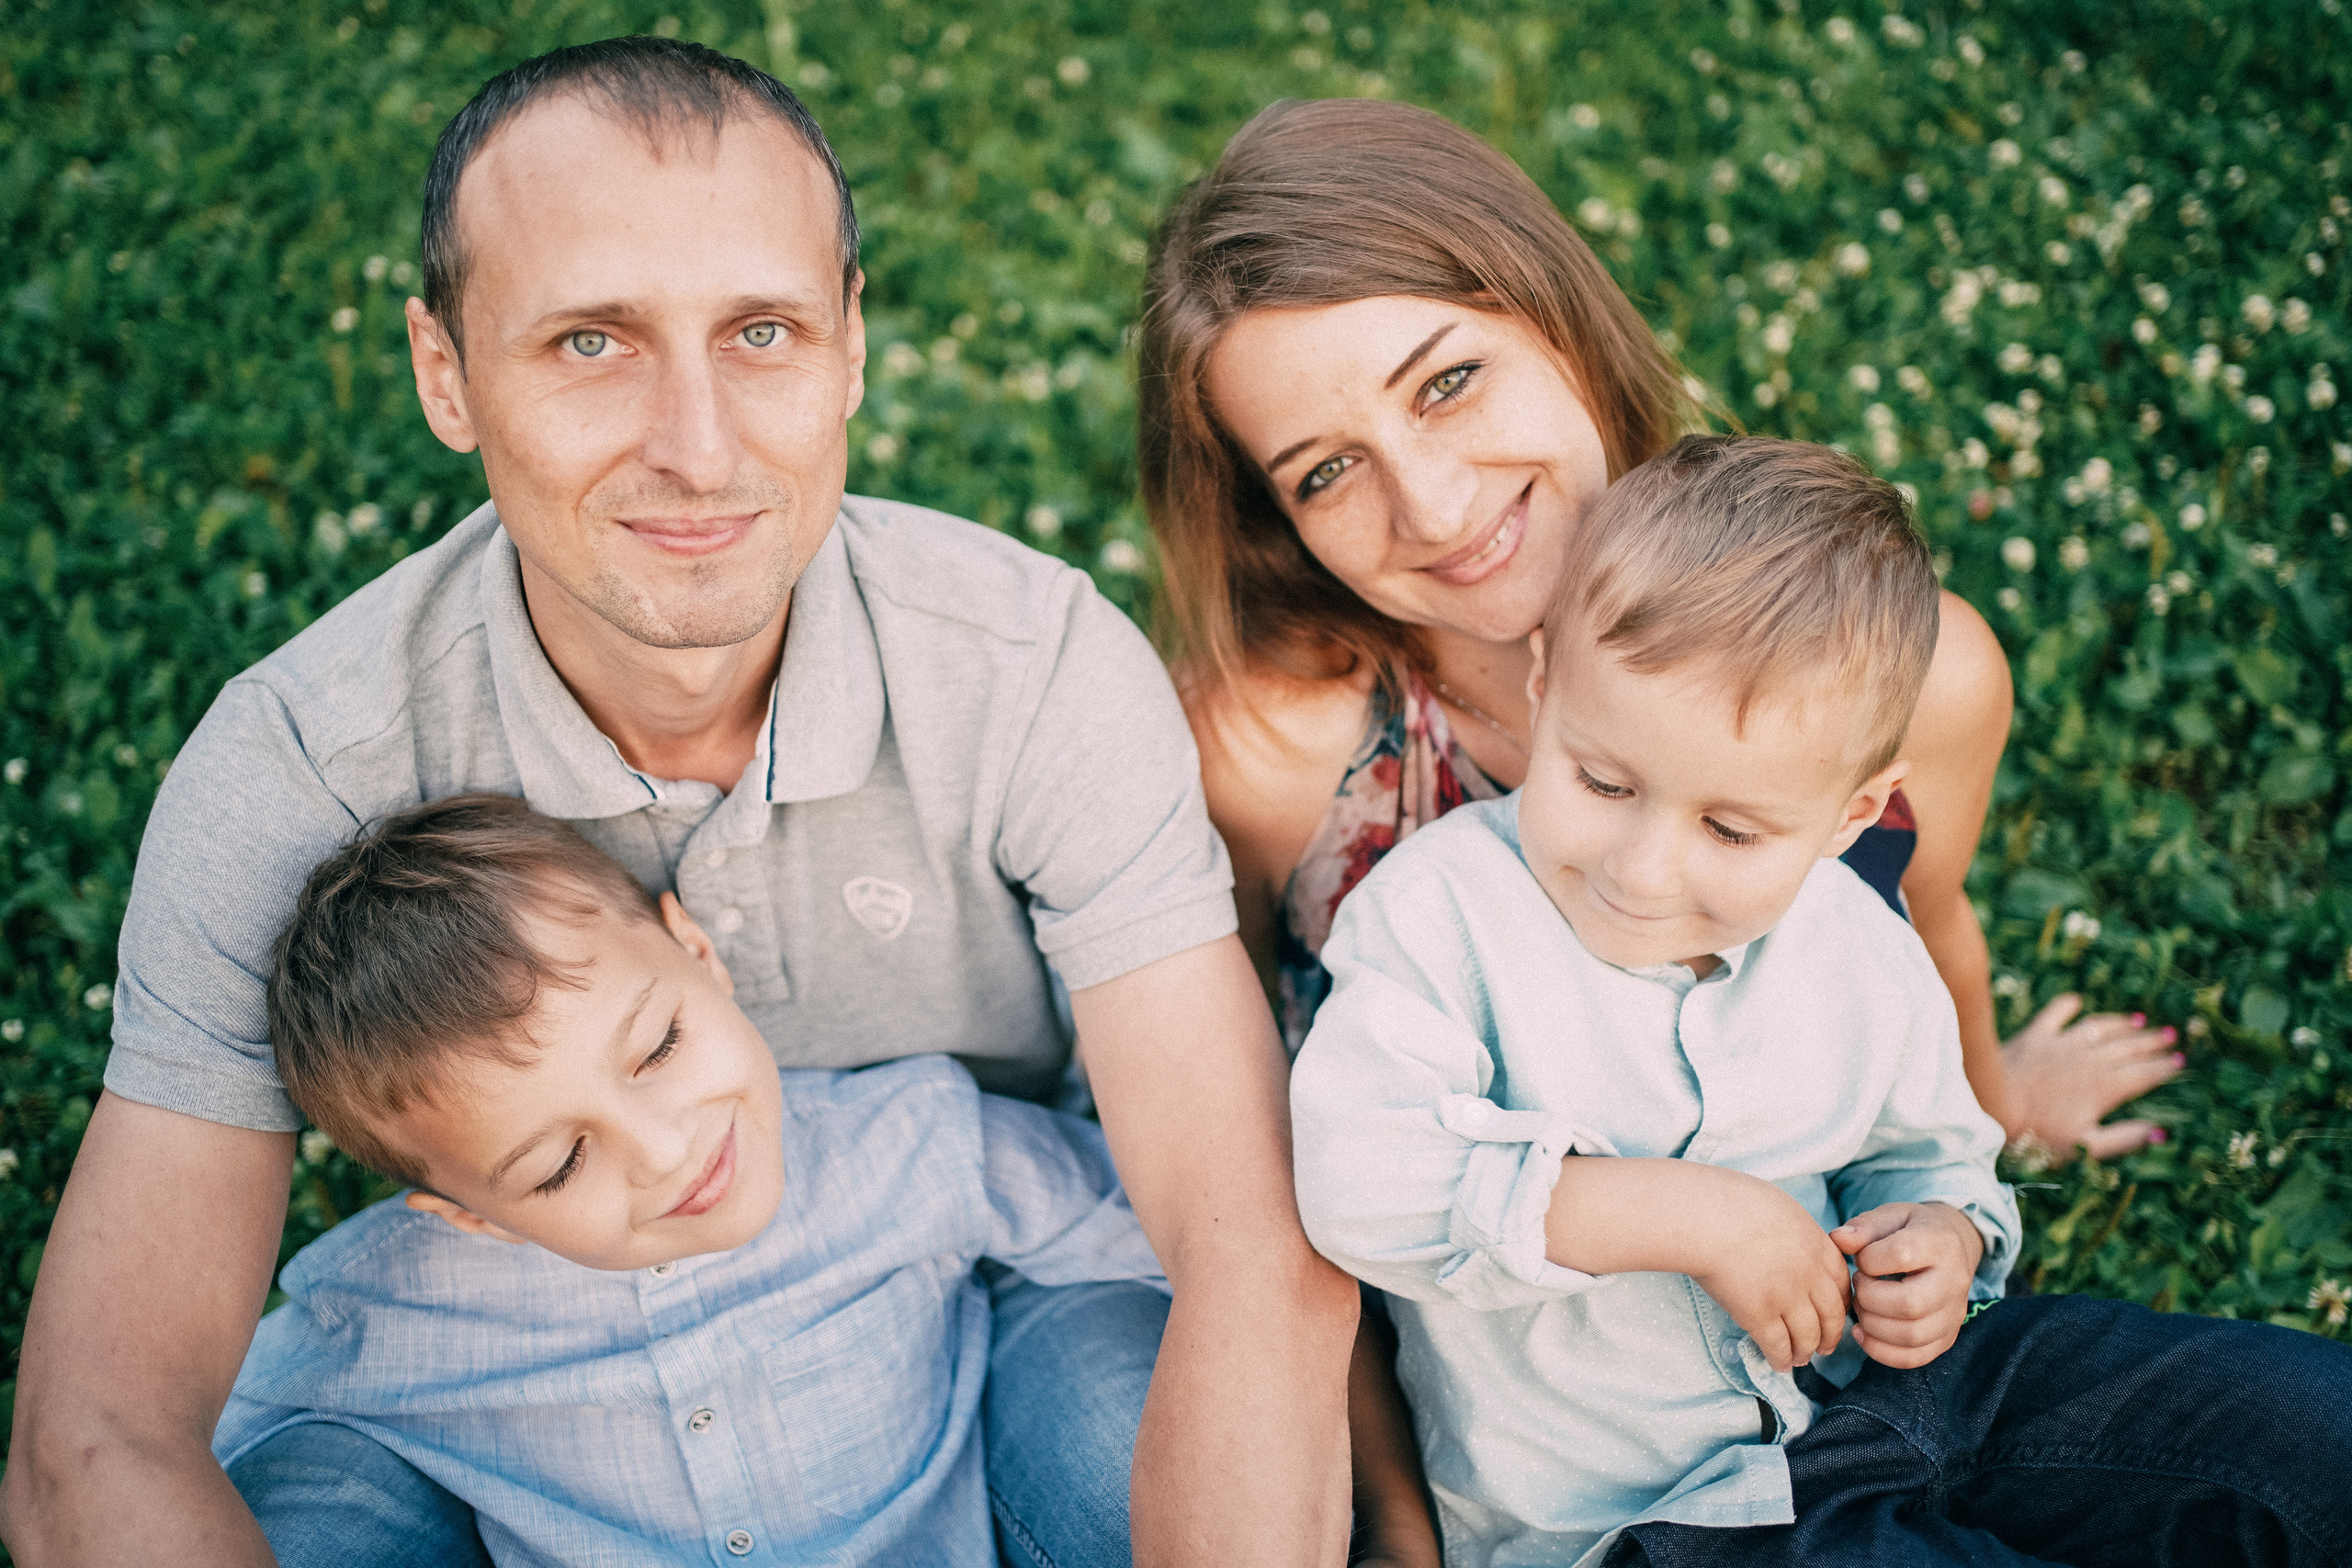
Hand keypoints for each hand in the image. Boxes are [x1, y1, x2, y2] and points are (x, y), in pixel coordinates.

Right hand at [1687, 1180, 1851, 1372]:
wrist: (1703, 1216)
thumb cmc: (1728, 1201)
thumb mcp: (1777, 1206)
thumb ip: (1793, 1230)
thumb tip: (1789, 1241)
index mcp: (1815, 1242)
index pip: (1841, 1280)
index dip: (1841, 1302)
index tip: (1838, 1313)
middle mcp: (1808, 1273)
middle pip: (1832, 1313)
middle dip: (1831, 1334)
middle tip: (1826, 1346)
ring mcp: (1786, 1296)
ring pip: (1808, 1334)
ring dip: (1806, 1351)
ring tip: (1801, 1359)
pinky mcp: (1759, 1314)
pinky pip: (1777, 1345)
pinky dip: (1781, 1358)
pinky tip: (1778, 1364)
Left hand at [1832, 1203, 1984, 1367]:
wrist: (1952, 1247)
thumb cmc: (1913, 1230)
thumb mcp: (1891, 1216)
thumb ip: (1864, 1227)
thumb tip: (1837, 1239)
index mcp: (1941, 1244)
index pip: (1901, 1255)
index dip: (1868, 1259)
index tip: (1860, 1258)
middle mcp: (1954, 1282)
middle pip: (1909, 1304)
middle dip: (1869, 1298)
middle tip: (1859, 1286)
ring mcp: (1954, 1315)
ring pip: (1912, 1336)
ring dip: (1872, 1326)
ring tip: (1861, 1307)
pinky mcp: (1947, 1337)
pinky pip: (1916, 1357)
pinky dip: (1882, 1351)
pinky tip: (1863, 1333)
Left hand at [2002, 995, 2181, 1159]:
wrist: (1992, 1104)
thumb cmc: (2037, 1134)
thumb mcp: (2086, 1146)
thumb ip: (2125, 1138)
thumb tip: (2160, 1132)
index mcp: (2105, 1087)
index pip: (2144, 1074)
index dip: (2164, 1068)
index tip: (2181, 1062)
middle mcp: (2089, 1060)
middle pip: (2128, 1047)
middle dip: (2152, 1043)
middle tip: (2170, 1037)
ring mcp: (2062, 1044)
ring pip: (2100, 1028)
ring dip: (2121, 1023)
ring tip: (2139, 1020)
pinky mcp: (2035, 1035)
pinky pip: (2056, 1014)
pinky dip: (2068, 1006)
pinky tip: (2076, 1001)